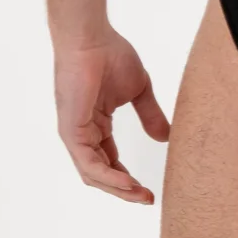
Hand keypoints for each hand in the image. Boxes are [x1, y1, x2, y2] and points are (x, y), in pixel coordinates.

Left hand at [53, 26, 171, 203]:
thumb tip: (165, 137)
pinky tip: (126, 182)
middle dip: (125, 189)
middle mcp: (84, 134)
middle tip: (147, 198)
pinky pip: (88, 164)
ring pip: (94, 174)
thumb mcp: (139, 89)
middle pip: (101, 173)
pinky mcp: (72, 132)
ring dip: (118, 188)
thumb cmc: (110, 55)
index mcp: (96, 125)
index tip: (149, 189)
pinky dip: (108, 176)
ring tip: (140, 194)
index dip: (128, 177)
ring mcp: (75, 135)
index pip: (110, 160)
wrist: (92, 39)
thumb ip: (149, 114)